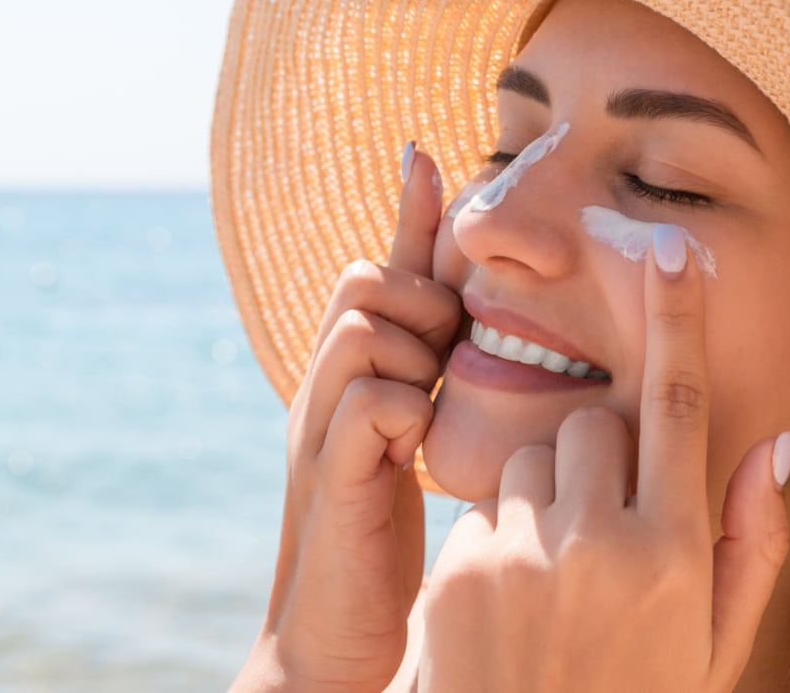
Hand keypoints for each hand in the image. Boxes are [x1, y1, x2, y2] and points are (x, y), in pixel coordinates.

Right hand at [235, 145, 459, 692]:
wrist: (337, 639)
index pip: (379, 271)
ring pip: (363, 325)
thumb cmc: (387, 543)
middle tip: (444, 352)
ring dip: (412, 350)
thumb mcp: (416, 446)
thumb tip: (469, 328)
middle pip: (363, 279)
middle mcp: (326, 389)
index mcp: (353, 377)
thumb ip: (435, 383)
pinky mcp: (329, 476)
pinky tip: (417, 448)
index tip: (427, 150)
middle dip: (416, 298)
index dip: (406, 214)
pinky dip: (403, 409)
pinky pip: (369, 398)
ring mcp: (320, 428)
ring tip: (429, 402)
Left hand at [418, 224, 789, 692]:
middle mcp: (602, 543)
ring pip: (533, 458)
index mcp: (676, 553)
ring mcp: (525, 555)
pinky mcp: (459, 569)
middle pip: (593, 424)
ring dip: (546, 497)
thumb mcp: (714, 643)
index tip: (671, 250)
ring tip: (553, 580)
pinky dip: (499, 538)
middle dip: (599, 457)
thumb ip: (751, 541)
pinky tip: (510, 606)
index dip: (677, 320)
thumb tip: (775, 441)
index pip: (680, 407)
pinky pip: (484, 507)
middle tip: (601, 532)